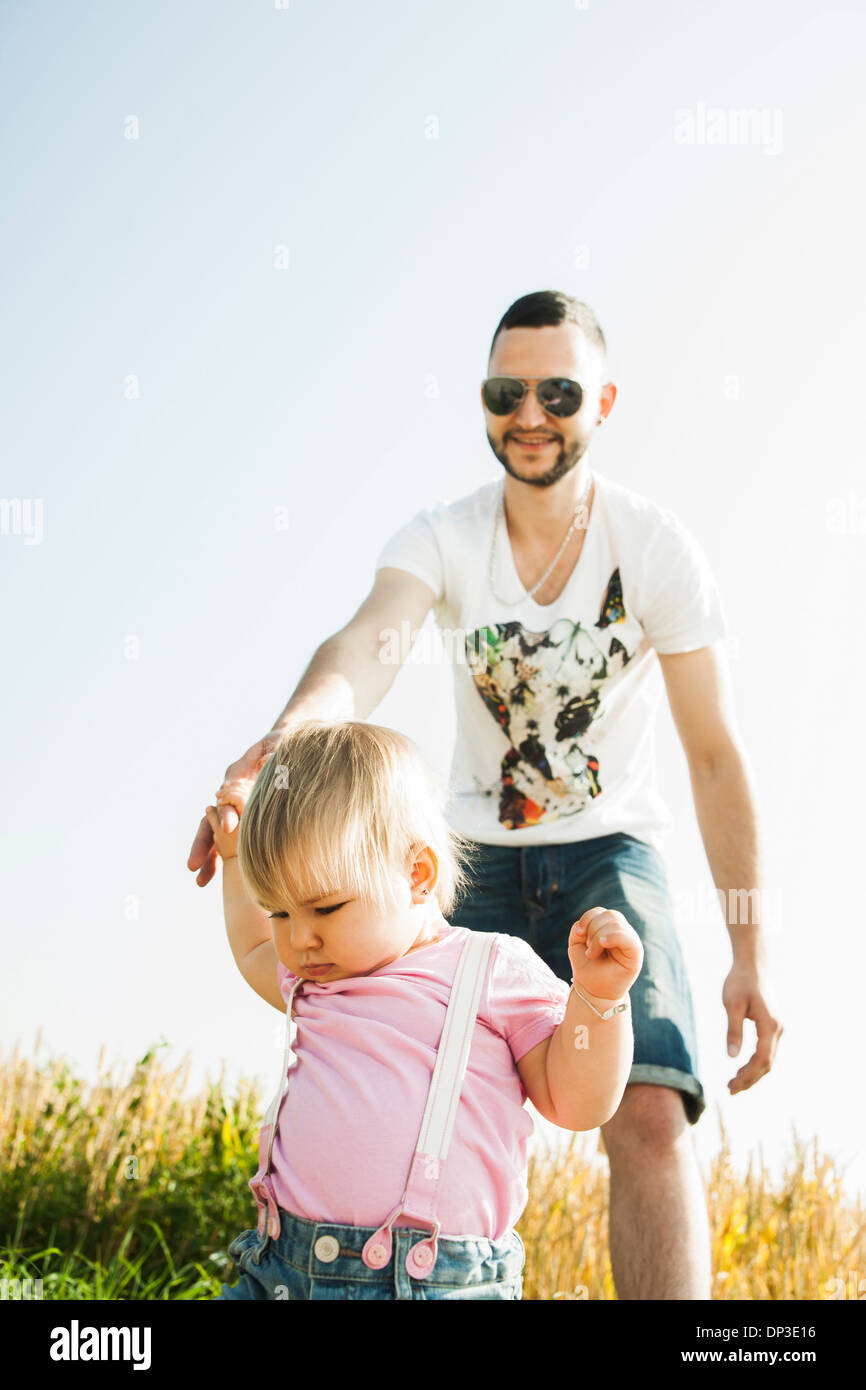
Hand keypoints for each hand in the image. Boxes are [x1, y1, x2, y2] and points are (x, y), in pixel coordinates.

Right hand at [187, 730, 284, 886]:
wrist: (283, 748)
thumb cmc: (283, 745)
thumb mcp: (279, 745)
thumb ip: (274, 754)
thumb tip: (270, 761)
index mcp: (239, 776)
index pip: (228, 796)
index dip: (227, 812)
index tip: (228, 827)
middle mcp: (229, 795)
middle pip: (211, 818)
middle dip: (205, 841)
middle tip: (195, 863)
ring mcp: (232, 810)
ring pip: (212, 834)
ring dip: (205, 856)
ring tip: (197, 878)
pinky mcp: (238, 823)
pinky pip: (224, 845)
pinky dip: (216, 862)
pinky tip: (205, 880)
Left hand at [567, 908, 643, 1002]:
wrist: (593, 991)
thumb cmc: (587, 968)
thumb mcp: (577, 944)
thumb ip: (580, 928)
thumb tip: (586, 924)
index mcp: (608, 928)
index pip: (600, 912)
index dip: (587, 919)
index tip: (578, 934)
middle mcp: (622, 932)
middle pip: (609, 915)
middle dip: (593, 929)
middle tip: (588, 948)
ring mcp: (630, 941)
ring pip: (616, 923)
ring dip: (598, 937)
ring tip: (593, 954)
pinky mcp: (636, 953)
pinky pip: (627, 937)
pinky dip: (613, 936)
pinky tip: (602, 944)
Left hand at [723, 961, 782, 1094]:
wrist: (753, 965)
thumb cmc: (740, 982)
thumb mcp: (732, 1005)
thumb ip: (733, 1031)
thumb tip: (732, 1057)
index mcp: (770, 1026)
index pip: (761, 1060)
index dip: (748, 1076)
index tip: (732, 1086)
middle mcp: (778, 1029)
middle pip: (767, 1064)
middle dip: (749, 1079)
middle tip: (729, 1090)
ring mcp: (777, 1028)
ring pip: (768, 1059)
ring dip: (752, 1073)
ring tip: (733, 1083)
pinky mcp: (773, 1026)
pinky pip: (767, 1051)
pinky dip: (755, 1063)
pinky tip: (742, 1068)